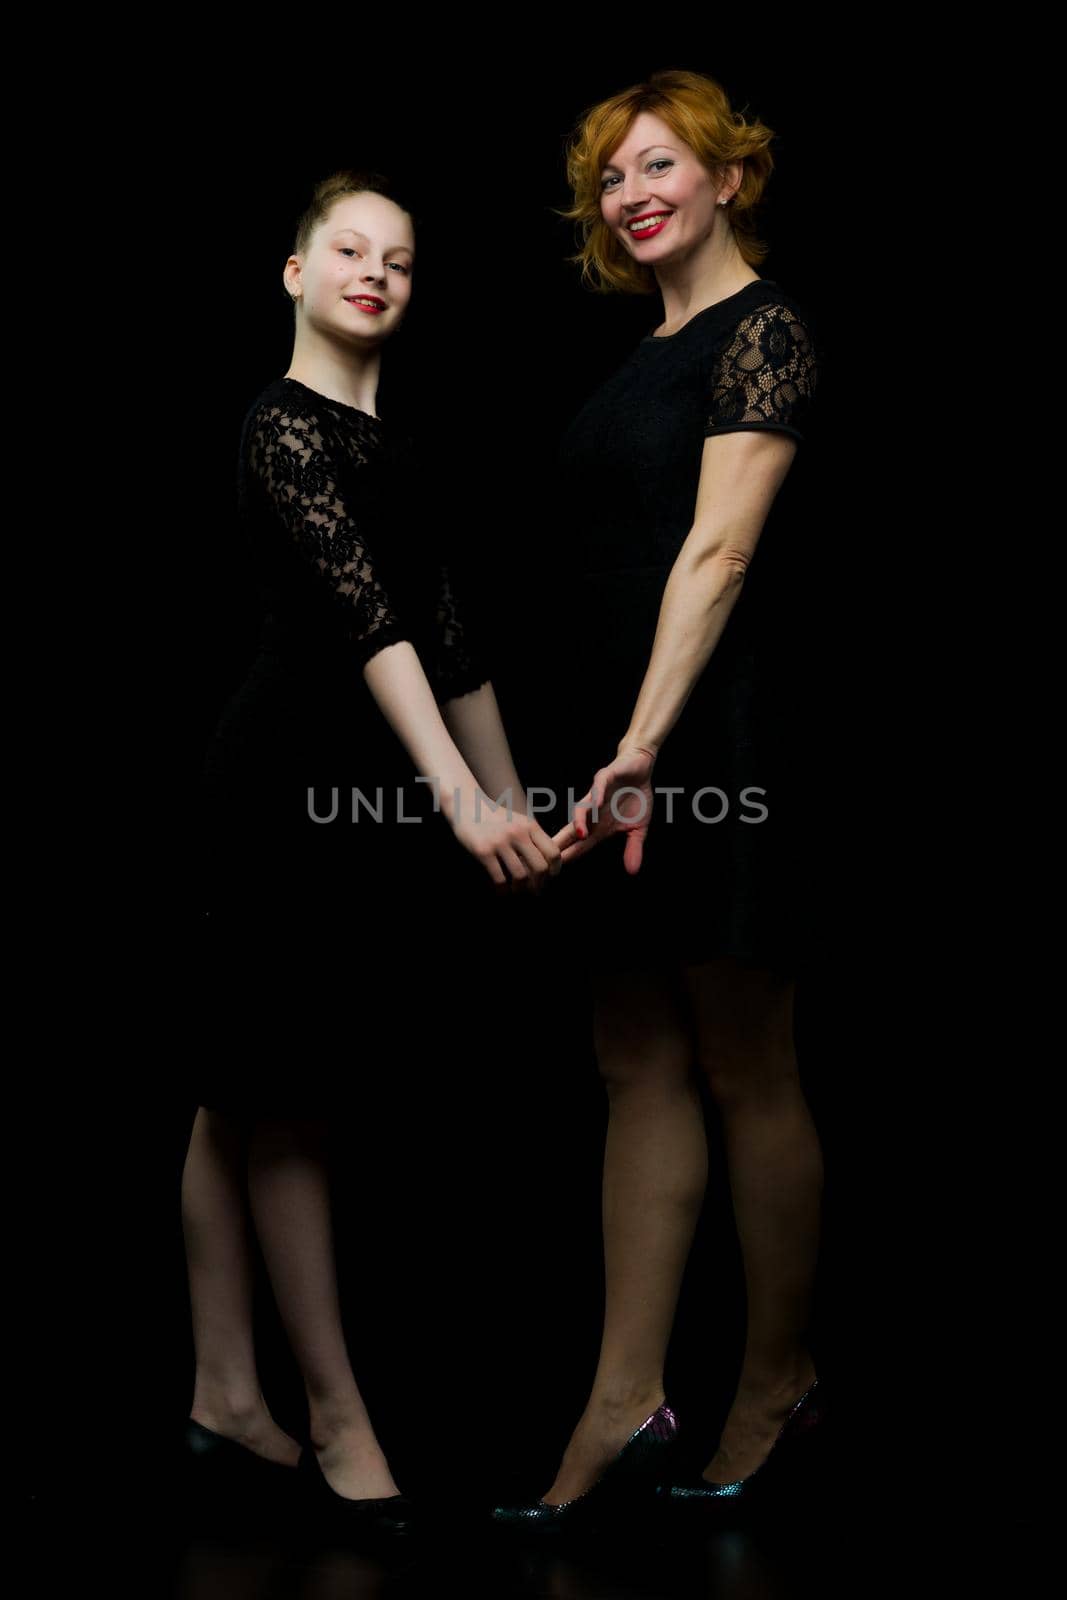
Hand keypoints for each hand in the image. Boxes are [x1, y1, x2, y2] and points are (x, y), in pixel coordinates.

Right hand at [448, 787, 562, 895]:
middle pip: (540, 867)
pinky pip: (499, 878)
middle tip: (534, 890)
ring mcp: (500, 842)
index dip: (554, 869)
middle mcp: (518, 833)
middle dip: (539, 883)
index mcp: (530, 826)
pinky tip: (501, 890)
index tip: (548, 877)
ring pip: (520, 876)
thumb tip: (548, 863)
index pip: (553, 852)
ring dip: (520, 889)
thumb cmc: (495, 818)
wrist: (466, 805)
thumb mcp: (518, 821)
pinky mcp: (484, 851)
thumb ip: (533, 838)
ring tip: (516, 891)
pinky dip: (502, 890)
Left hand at [551, 746, 656, 873]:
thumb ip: (633, 847)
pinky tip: (596, 805)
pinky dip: (597, 795)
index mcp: (599, 826)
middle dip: (562, 843)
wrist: (639, 765)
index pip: (580, 845)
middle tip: (550, 858)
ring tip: (580, 834)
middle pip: (573, 829)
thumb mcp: (638, 828)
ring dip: (580, 821)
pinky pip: (599, 786)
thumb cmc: (636, 797)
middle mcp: (593, 812)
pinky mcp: (605, 777)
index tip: (553, 871)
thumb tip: (633, 872)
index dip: (568, 856)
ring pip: (583, 808)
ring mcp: (597, 794)